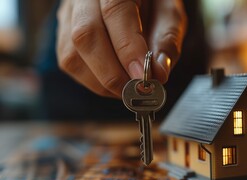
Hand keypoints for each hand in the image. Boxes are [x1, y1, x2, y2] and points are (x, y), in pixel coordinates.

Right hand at [56, 0, 186, 97]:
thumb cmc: (152, 1)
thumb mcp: (169, 13)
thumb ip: (166, 40)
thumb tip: (158, 74)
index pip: (115, 12)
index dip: (128, 49)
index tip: (143, 76)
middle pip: (85, 34)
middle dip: (112, 73)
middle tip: (135, 90)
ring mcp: (68, 13)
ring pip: (71, 54)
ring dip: (101, 82)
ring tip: (127, 89)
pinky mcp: (62, 31)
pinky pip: (69, 63)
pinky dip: (93, 80)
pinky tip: (113, 81)